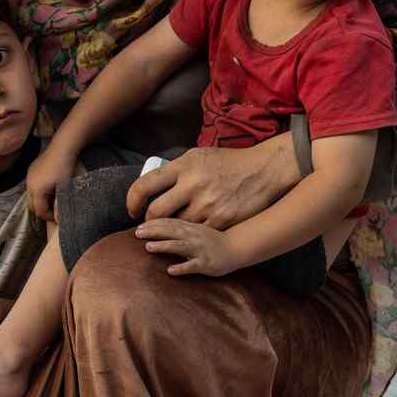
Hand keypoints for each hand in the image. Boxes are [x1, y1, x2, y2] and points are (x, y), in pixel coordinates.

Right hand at [26, 144, 77, 222]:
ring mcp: (28, 176)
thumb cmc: (65, 168)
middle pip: (32, 205)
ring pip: (31, 195)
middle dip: (42, 209)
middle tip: (55, 210)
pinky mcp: (31, 170)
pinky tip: (50, 186)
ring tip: (54, 197)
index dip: (49, 217)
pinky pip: (32, 185)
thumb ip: (60, 206)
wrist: (62, 148)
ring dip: (40, 199)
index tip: (59, 217)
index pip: (39, 211)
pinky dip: (39, 190)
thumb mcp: (65, 188)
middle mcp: (29, 184)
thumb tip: (58, 221)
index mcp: (36, 191)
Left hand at [126, 140, 297, 228]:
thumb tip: (153, 183)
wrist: (263, 170)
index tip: (132, 210)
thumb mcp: (199, 156)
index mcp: (184, 166)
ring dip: (170, 231)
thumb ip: (176, 169)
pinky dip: (190, 237)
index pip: (145, 186)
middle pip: (156, 212)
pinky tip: (187, 240)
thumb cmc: (228, 162)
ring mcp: (208, 204)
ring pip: (176, 227)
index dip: (132, 201)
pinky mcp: (221, 220)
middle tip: (147, 226)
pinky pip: (197, 235)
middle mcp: (193, 185)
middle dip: (148, 223)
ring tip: (169, 231)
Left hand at [133, 217, 239, 276]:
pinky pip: (193, 265)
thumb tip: (157, 227)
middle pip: (171, 231)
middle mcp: (194, 236)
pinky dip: (182, 268)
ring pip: (180, 246)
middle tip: (136, 233)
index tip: (138, 226)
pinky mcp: (206, 263)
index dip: (153, 223)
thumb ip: (180, 227)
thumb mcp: (197, 229)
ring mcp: (200, 249)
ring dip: (164, 246)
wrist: (236, 248)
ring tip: (148, 247)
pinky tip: (170, 271)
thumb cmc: (213, 240)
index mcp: (191, 227)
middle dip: (153, 231)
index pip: (170, 222)